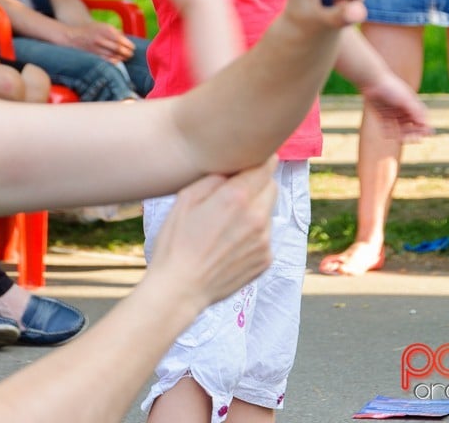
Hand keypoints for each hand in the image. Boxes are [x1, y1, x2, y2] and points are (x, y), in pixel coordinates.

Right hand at [65, 20, 134, 61]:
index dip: (129, 45)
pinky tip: (118, 62)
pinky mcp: (92, 54)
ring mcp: (96, 47)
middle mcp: (101, 38)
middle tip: (131, 54)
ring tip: (126, 58)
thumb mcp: (103, 26)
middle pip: (118, 48)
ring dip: (121, 58)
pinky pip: (105, 60)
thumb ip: (115, 32)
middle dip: (127, 53)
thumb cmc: (91, 30)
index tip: (133, 48)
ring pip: (113, 55)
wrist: (73, 36)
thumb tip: (127, 39)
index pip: (121, 39)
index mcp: (105, 29)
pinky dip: (113, 61)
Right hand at [148, 157, 277, 309]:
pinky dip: (254, 234)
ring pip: (268, 212)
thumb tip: (233, 169)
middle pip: (271, 186)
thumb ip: (214, 178)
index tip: (253, 159)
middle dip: (258, 184)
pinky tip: (230, 243)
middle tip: (236, 193)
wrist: (180, 289)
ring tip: (228, 224)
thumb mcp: (185, 198)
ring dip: (255, 210)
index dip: (259, 159)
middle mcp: (257, 217)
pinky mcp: (266, 260)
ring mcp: (264, 241)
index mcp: (237, 197)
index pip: (265, 165)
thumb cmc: (176, 242)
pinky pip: (266, 235)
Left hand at [363, 70, 431, 141]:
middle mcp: (404, 110)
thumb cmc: (392, 87)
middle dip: (413, 133)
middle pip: (412, 126)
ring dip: (401, 135)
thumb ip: (415, 111)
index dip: (424, 128)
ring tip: (400, 139)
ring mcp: (394, 114)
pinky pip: (387, 128)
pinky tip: (388, 135)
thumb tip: (426, 124)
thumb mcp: (405, 99)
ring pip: (400, 129)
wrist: (372, 81)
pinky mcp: (383, 116)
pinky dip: (388, 132)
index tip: (425, 135)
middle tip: (413, 139)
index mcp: (413, 105)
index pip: (422, 120)